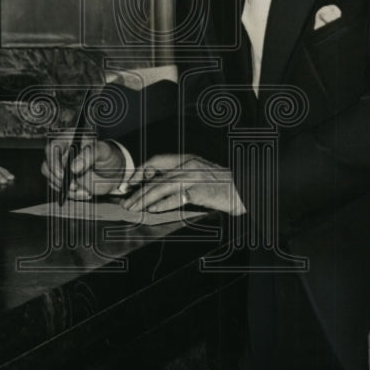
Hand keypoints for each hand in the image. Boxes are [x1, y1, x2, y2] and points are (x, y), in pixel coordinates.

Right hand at [41, 136, 124, 199]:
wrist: (115, 170)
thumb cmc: (108, 155)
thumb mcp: (102, 151)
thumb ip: (89, 155)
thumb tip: (73, 167)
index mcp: (68, 140)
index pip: (52, 148)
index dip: (53, 161)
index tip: (62, 173)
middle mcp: (62, 154)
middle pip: (47, 166)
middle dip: (58, 179)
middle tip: (73, 186)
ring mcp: (63, 168)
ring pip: (53, 180)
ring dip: (66, 189)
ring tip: (83, 190)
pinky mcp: (66, 181)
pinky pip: (62, 190)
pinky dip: (73, 195)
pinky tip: (86, 193)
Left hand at [122, 154, 244, 214]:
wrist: (243, 190)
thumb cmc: (222, 185)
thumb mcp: (199, 174)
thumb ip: (181, 176)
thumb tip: (156, 187)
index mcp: (187, 159)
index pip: (157, 160)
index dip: (141, 171)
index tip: (130, 183)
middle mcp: (188, 166)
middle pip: (156, 177)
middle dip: (138, 191)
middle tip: (126, 202)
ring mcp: (193, 178)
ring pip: (161, 188)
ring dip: (144, 199)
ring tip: (133, 208)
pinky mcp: (199, 192)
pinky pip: (175, 199)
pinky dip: (162, 205)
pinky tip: (153, 210)